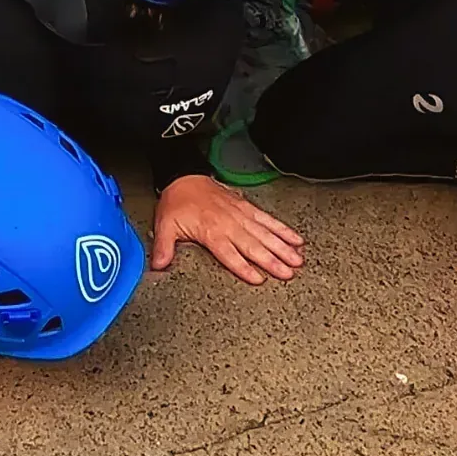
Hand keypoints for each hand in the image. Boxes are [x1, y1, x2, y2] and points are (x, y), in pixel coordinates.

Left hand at [151, 172, 303, 285]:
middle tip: (288, 272)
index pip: (230, 253)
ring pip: (265, 233)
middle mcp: (229, 224)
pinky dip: (282, 229)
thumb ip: (164, 247)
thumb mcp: (165, 225)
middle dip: (272, 260)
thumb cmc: (177, 202)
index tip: (258, 279)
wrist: (184, 176)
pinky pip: (268, 219)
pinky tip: (296, 239)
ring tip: (297, 259)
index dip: (244, 267)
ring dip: (282, 246)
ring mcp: (241, 215)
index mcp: (211, 231)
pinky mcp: (247, 208)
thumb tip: (158, 266)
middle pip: (254, 245)